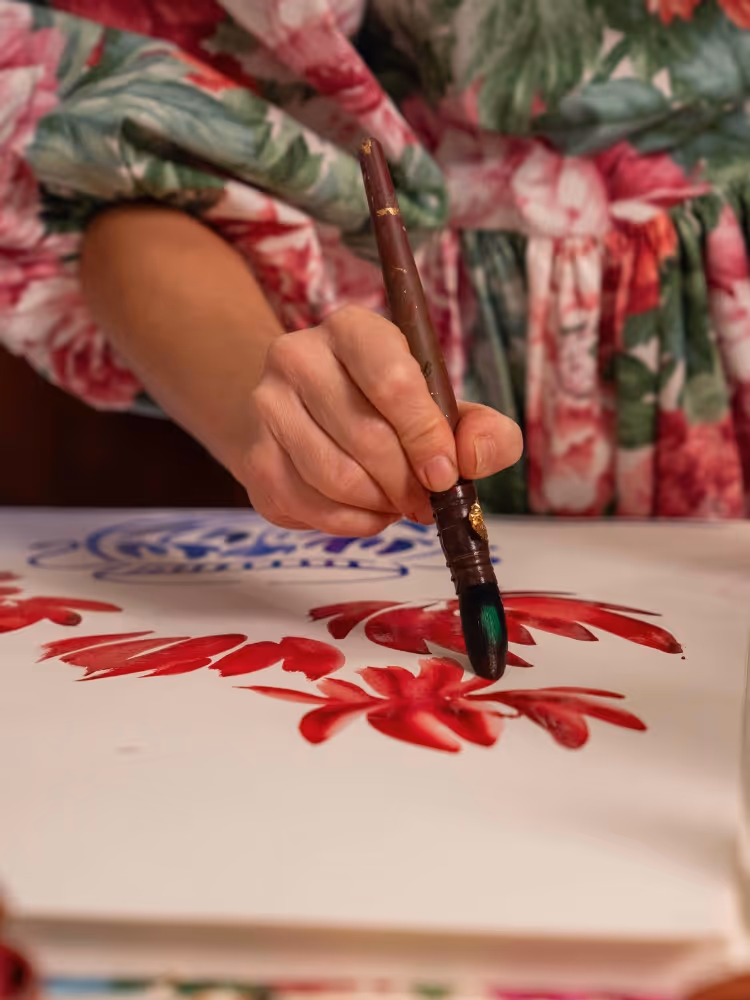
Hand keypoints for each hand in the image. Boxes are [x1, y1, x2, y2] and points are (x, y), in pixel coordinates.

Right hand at [238, 305, 522, 535]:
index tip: (444, 475)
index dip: (424, 436)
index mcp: (353, 329)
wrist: (308, 411)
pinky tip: (367, 511)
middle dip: (407, 483)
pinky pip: (309, 507)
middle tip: (427, 502)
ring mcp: (267, 407)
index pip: (392, 380)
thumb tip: (470, 460)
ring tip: (397, 502)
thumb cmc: (388, 408)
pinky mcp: (254, 457)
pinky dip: (351, 523)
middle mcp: (298, 356)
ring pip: (335, 478)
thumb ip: (482, 431)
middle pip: (365, 436)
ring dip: (380, 505)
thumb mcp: (443, 405)